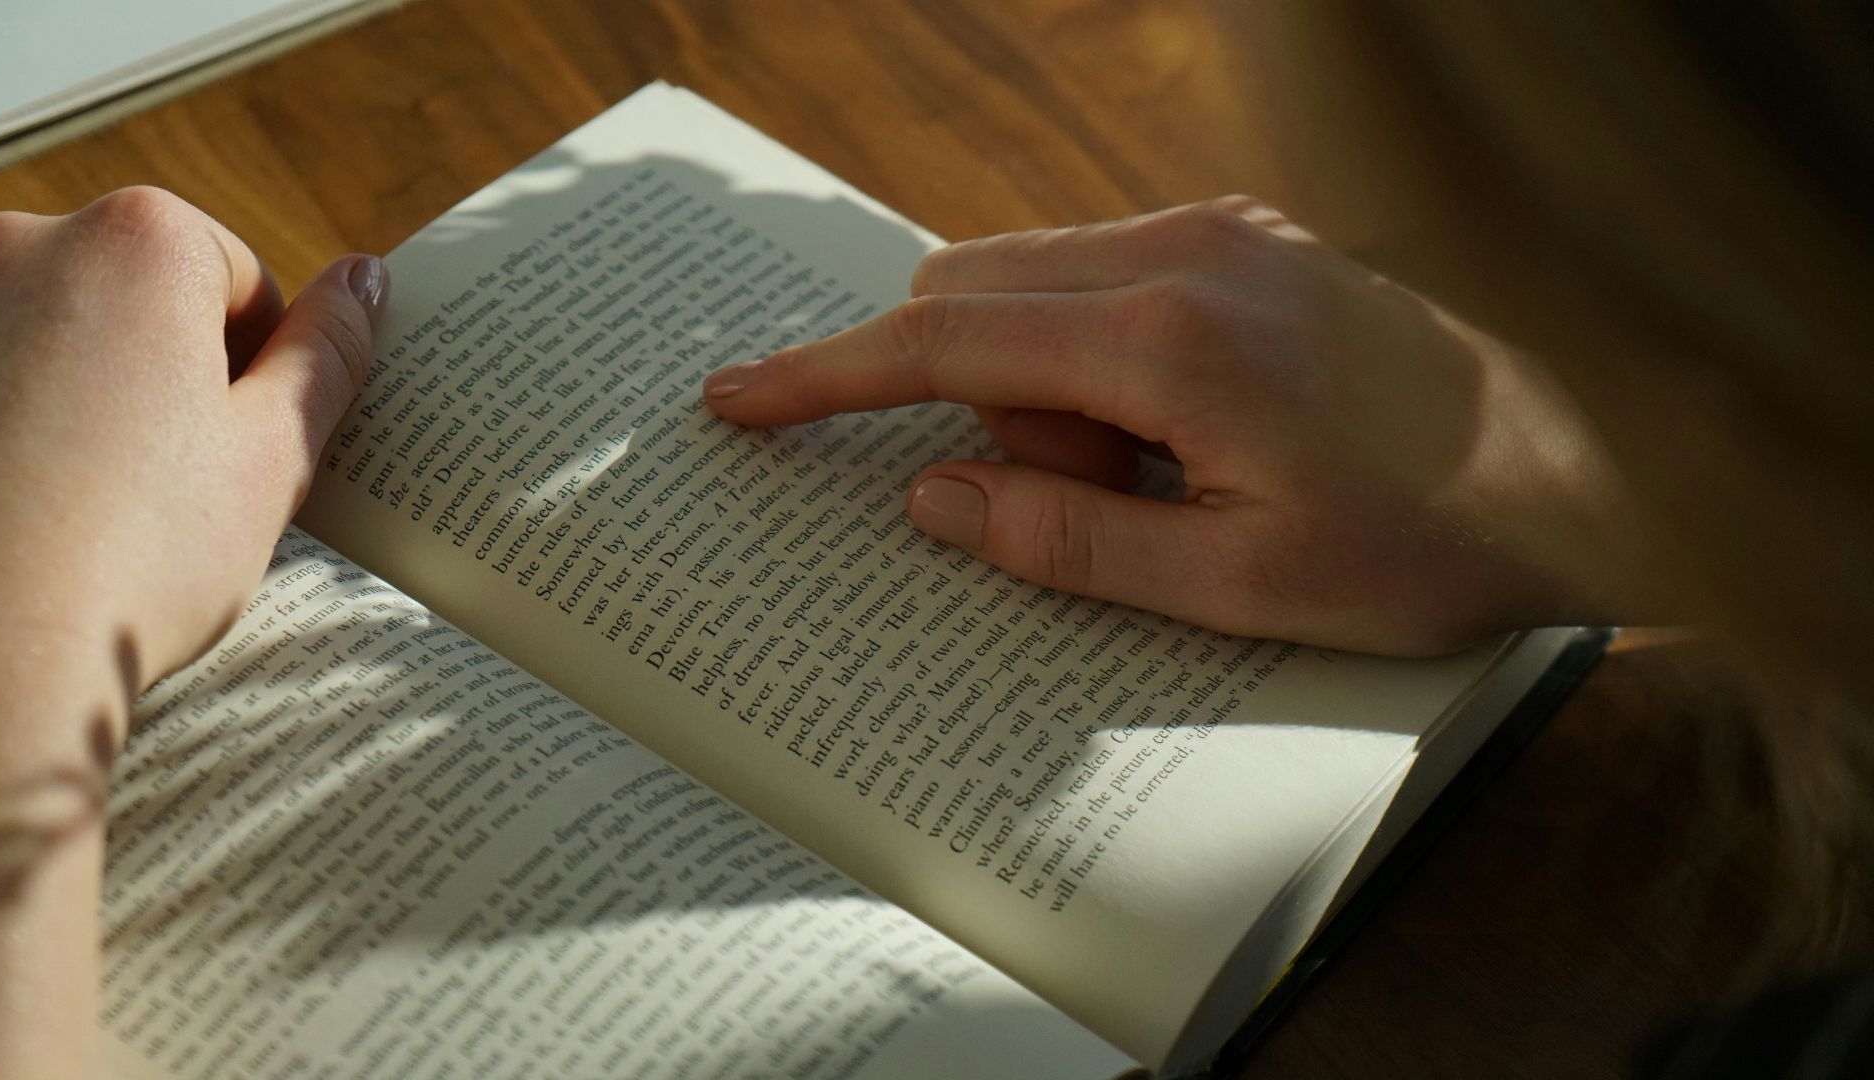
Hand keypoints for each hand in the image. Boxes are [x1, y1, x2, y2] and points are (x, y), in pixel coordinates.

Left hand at [0, 186, 383, 698]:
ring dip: (100, 396)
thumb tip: (363, 280)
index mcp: (141, 240)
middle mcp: (27, 241)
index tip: (244, 450)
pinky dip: (22, 421)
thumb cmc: (134, 556)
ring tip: (103, 503)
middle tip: (183, 485)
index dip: (264, 372)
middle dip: (177, 374)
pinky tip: (34, 504)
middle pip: (150, 294)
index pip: (246, 280)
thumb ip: (328, 352)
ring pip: (67, 334)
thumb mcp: (272, 454)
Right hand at [706, 197, 1630, 654]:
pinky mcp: (1249, 234)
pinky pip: (1105, 274)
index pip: (941, 344)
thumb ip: (1066, 542)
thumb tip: (934, 501)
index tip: (736, 398)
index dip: (823, 376)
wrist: (1590, 459)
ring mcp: (1222, 230)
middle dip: (974, 404)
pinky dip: (1096, 354)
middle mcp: (1185, 253)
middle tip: (1087, 499)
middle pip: (972, 296)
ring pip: (1035, 281)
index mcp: (1168, 343)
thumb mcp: (1239, 588)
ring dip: (1045, 385)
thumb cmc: (1427, 539)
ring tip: (1174, 477)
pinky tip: (1195, 428)